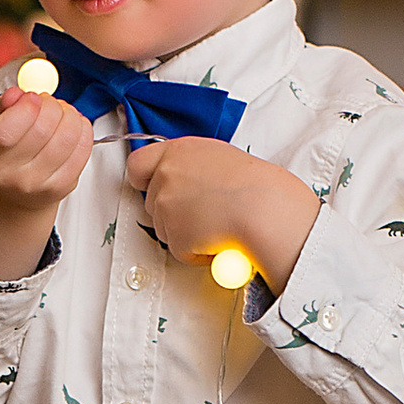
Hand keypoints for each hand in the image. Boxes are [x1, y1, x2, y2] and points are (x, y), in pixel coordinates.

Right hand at [0, 80, 94, 278]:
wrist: (10, 199)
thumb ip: (1, 107)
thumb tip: (20, 94)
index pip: (7, 129)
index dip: (24, 107)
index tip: (26, 101)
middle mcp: (12, 177)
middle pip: (44, 125)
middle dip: (48, 105)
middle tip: (43, 105)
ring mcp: (41, 186)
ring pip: (69, 132)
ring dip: (66, 113)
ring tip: (55, 116)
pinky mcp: (65, 188)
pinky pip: (85, 146)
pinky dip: (81, 128)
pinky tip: (69, 129)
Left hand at [125, 138, 322, 292]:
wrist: (265, 208)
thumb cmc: (254, 186)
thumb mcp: (218, 159)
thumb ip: (191, 167)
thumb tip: (186, 183)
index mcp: (179, 151)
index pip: (138, 164)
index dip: (143, 179)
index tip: (150, 187)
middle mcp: (167, 175)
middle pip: (152, 202)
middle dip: (172, 212)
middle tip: (202, 213)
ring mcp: (167, 205)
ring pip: (164, 228)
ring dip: (186, 232)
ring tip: (217, 224)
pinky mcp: (174, 235)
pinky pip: (180, 250)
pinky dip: (197, 252)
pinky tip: (219, 239)